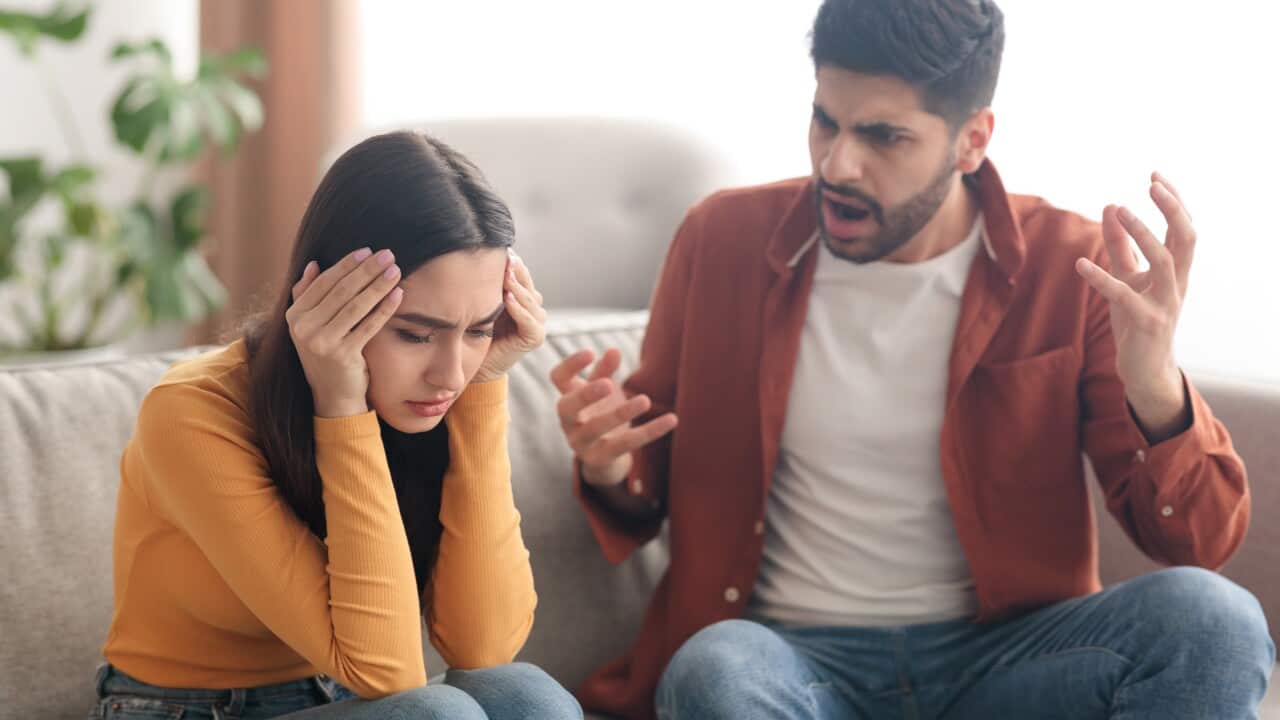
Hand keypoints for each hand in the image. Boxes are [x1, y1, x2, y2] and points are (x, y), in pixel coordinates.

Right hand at [287, 247, 403, 417]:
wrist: (333, 395)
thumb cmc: (326, 354)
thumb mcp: (310, 326)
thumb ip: (307, 295)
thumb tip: (314, 264)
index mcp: (294, 315)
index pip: (324, 282)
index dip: (347, 264)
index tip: (367, 251)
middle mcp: (303, 328)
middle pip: (342, 291)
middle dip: (367, 270)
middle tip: (388, 254)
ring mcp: (321, 343)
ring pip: (356, 306)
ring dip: (378, 285)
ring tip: (396, 270)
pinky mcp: (342, 355)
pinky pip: (368, 326)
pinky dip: (384, 309)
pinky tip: (398, 295)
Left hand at [472, 251, 546, 382]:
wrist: (478, 364)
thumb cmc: (476, 331)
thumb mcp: (483, 302)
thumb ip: (487, 284)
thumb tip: (474, 253)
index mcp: (522, 296)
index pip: (520, 273)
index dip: (511, 261)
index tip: (498, 247)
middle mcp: (533, 307)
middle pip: (526, 282)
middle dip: (515, 270)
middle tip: (505, 255)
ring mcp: (537, 321)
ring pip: (529, 298)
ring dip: (517, 286)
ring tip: (506, 274)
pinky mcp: (535, 337)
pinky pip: (528, 319)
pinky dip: (518, 308)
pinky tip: (507, 298)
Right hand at [550, 347, 677, 486]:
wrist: (604, 457)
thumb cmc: (601, 414)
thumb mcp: (603, 391)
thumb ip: (606, 371)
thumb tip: (613, 350)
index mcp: (568, 399)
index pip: (558, 378)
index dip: (571, 364)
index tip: (591, 352)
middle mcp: (568, 422)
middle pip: (567, 407)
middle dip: (587, 395)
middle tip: (609, 384)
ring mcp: (581, 443)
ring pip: (596, 428)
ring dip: (620, 414)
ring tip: (644, 400)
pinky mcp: (600, 459)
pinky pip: (626, 444)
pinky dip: (650, 431)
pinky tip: (672, 419)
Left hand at [1075, 172, 1192, 436]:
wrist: (1142, 367)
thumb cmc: (1136, 318)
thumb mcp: (1127, 276)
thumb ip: (1120, 245)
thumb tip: (1109, 207)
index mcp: (1176, 270)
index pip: (1183, 227)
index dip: (1174, 200)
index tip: (1155, 174)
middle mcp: (1177, 283)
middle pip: (1186, 238)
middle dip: (1172, 209)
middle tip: (1151, 184)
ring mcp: (1165, 303)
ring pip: (1164, 260)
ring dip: (1142, 233)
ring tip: (1119, 210)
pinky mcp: (1145, 322)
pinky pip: (1124, 294)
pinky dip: (1101, 277)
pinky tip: (1080, 264)